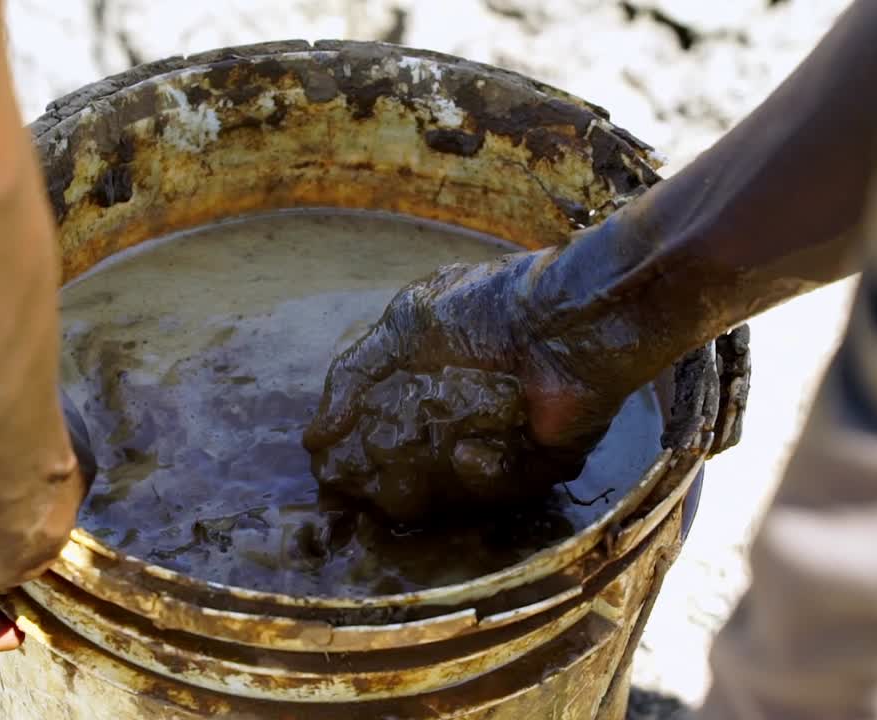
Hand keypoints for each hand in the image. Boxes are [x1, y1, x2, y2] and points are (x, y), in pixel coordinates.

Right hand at [303, 246, 642, 520]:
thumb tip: (314, 438)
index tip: (330, 470)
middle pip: (419, 468)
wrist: (562, 318)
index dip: (358, 452)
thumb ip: (355, 373)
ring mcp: (507, 442)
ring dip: (429, 486)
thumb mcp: (406, 325)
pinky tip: (471, 452)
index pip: (387, 430)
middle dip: (390, 480)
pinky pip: (507, 485)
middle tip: (364, 492)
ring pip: (458, 488)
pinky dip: (485, 474)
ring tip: (405, 484)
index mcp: (436, 382)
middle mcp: (470, 415)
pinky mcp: (543, 461)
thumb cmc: (483, 310)